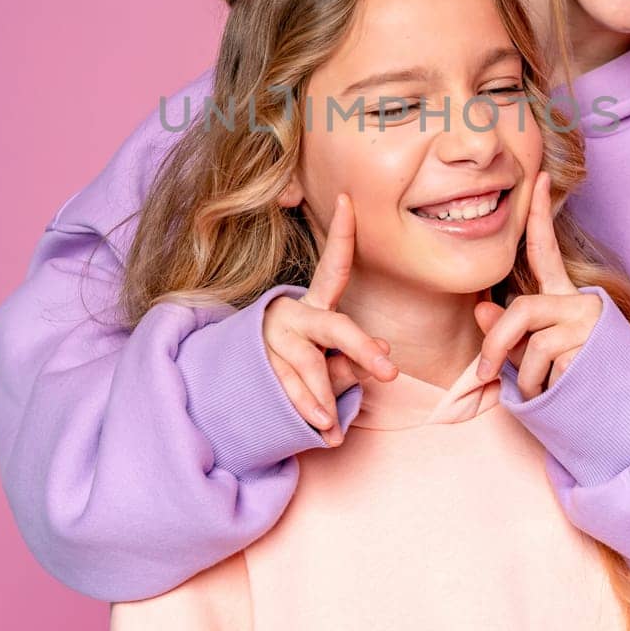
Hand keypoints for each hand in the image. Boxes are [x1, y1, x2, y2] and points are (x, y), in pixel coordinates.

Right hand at [262, 193, 396, 445]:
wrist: (240, 385)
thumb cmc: (304, 366)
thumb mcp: (332, 359)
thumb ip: (354, 357)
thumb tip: (383, 353)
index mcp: (316, 303)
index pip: (334, 265)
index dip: (342, 232)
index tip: (349, 198)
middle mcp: (294, 313)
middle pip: (334, 327)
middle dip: (361, 348)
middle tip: (388, 370)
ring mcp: (274, 338)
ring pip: (309, 367)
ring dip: (325, 399)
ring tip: (335, 428)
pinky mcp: (259, 363)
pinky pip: (289, 389)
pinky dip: (309, 413)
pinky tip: (324, 432)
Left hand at [472, 171, 601, 400]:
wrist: (627, 411)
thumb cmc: (574, 380)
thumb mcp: (535, 354)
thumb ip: (510, 332)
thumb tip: (480, 311)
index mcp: (567, 297)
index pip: (547, 251)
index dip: (541, 214)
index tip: (537, 179)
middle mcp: (582, 302)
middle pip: (521, 309)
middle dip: (496, 343)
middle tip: (485, 371)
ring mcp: (590, 324)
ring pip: (533, 344)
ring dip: (524, 378)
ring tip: (540, 389)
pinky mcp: (595, 347)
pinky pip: (547, 365)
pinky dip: (539, 387)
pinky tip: (558, 393)